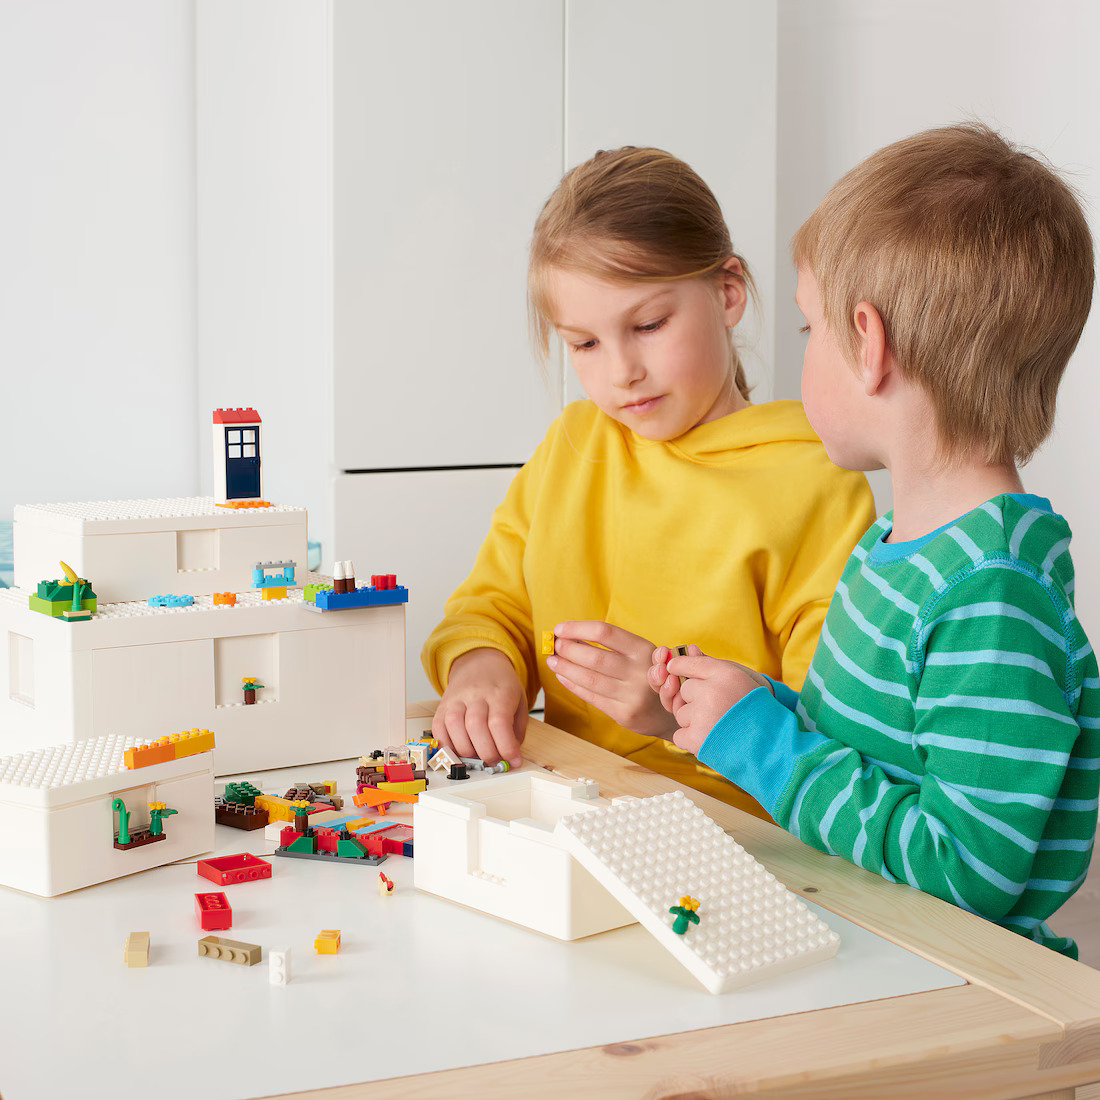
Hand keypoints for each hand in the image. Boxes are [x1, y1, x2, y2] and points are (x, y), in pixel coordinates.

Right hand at [432, 648, 527, 766]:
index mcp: (499, 692)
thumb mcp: (519, 702)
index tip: (513, 761)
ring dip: (467, 751)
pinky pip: (438, 729)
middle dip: (487, 753)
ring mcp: (456, 700)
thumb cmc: (500, 685)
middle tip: (495, 762)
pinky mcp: (442, 707)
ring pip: (454, 727)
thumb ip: (516, 730)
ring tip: (478, 757)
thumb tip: (510, 757)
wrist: (478, 663)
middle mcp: (475, 694)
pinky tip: (460, 751)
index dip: (506, 747)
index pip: (499, 723)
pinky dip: (447, 746)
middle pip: (476, 727)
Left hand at [546, 621, 677, 738]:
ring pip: (589, 678)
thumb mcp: (641, 654)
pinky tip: (562, 676)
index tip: (560, 629)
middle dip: (568, 649)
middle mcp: (639, 671)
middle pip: (594, 657)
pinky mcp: (625, 714)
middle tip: (554, 645)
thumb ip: (613, 645)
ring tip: (552, 660)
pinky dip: (573, 685)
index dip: (578, 628)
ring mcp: (632, 694)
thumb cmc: (650, 675)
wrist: (673, 712)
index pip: (605, 632)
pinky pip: (592, 697)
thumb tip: (571, 635)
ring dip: (565, 668)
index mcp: (643, 649)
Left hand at [651, 645, 770, 754]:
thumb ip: (714, 668)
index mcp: (727, 674)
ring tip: (718, 727)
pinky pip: (679, 735)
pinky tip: (711, 740)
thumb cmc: (758, 710)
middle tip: (717, 710)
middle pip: (685, 690)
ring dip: (693, 722)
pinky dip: (691, 741)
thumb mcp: (742, 680)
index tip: (674, 668)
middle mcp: (712, 692)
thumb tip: (685, 654)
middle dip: (694, 700)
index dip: (681, 665)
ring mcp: (703, 716)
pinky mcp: (697, 739)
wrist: (773, 746)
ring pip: (681, 713)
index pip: (693, 663)